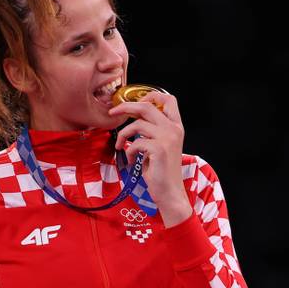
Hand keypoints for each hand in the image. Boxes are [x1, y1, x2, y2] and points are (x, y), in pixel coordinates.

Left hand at [108, 91, 191, 223]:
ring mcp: (168, 138)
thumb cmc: (162, 171)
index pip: (168, 99)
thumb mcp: (161, 146)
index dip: (151, 95)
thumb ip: (153, 131)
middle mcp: (174, 129)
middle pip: (147, 106)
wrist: (170, 192)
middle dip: (126, 107)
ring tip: (121, 146)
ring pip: (137, 124)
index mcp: (176, 126)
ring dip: (124, 135)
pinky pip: (135, 142)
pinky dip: (129, 151)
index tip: (135, 102)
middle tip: (112, 112)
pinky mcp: (159, 149)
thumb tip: (134, 120)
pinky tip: (131, 161)